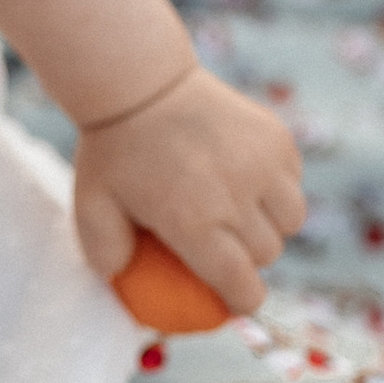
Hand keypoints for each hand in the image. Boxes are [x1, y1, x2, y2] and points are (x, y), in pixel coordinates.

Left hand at [71, 62, 306, 315]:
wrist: (141, 82)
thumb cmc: (112, 150)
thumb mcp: (91, 207)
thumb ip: (105, 253)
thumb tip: (125, 285)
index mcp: (194, 222)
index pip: (241, 283)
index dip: (244, 300)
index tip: (237, 299)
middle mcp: (235, 197)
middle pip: (266, 254)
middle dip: (250, 260)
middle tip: (226, 247)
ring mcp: (262, 165)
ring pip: (290, 221)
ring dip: (271, 226)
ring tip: (244, 216)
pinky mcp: (277, 138)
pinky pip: (292, 182)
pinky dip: (278, 189)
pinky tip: (249, 180)